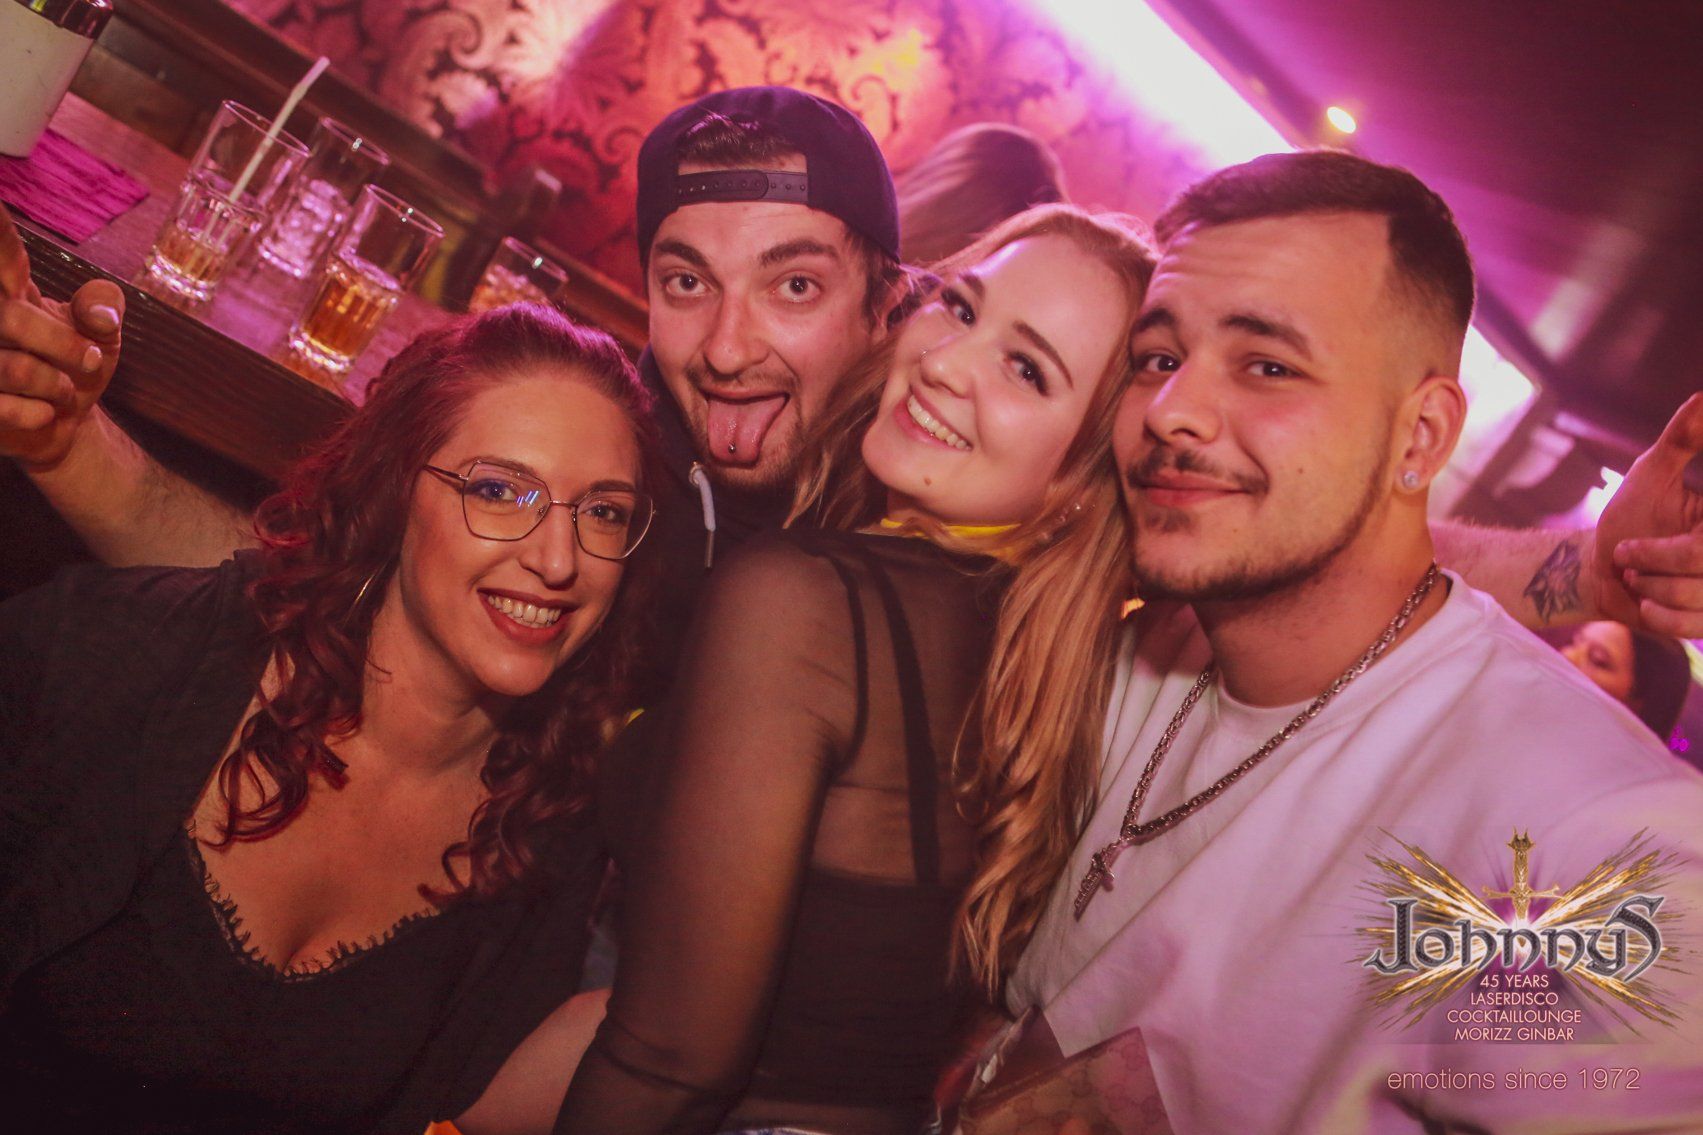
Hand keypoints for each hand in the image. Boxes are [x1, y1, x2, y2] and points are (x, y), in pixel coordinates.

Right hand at [0, 207, 124, 471]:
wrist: (63, 426)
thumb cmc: (78, 368)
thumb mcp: (104, 334)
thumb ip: (104, 307)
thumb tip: (100, 310)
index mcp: (8, 291)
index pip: (1, 250)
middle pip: (9, 318)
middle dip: (61, 345)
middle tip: (91, 360)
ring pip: (10, 366)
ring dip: (52, 385)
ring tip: (64, 392)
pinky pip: (1, 407)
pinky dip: (35, 415)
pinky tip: (42, 415)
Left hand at [1591, 393, 1702, 636]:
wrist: (1601, 572)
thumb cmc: (1628, 517)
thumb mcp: (1650, 472)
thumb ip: (1681, 439)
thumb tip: (1702, 396)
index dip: (1676, 546)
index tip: (1686, 534)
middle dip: (1655, 556)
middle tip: (1626, 552)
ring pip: (1697, 593)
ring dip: (1650, 585)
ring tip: (1636, 576)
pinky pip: (1691, 626)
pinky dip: (1658, 615)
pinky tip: (1645, 603)